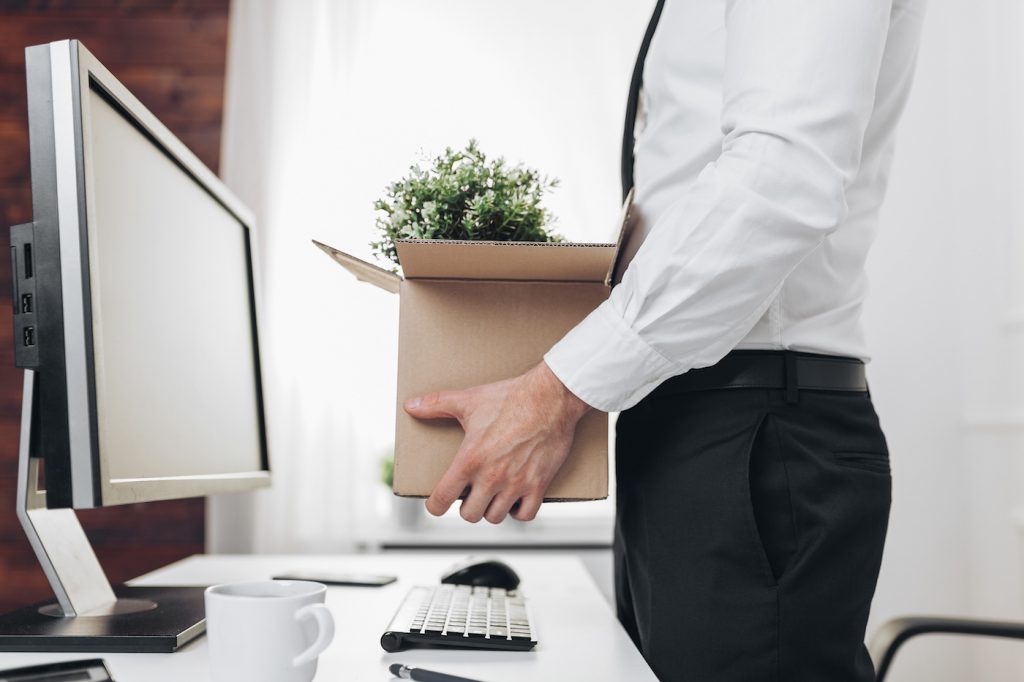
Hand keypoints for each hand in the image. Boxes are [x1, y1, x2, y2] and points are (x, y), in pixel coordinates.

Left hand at [403, 361, 590, 523]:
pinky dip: (519, 511)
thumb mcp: (469, 400)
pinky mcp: (539, 484)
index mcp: (470, 459)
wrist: (550, 396)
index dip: (435, 505)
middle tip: (471, 493)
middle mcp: (491, 476)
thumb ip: (436, 405)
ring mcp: (516, 483)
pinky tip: (516, 498)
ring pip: (496, 517)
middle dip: (467, 506)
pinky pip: (526, 515)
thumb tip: (410, 405)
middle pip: (469, 515)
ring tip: (492, 494)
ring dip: (492, 508)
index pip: (442, 501)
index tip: (438, 502)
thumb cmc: (511, 397)